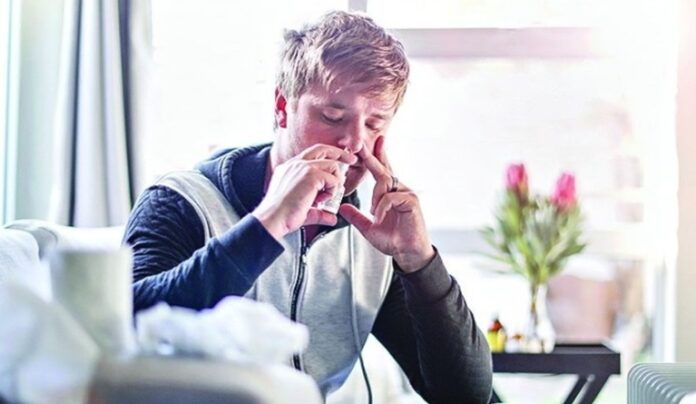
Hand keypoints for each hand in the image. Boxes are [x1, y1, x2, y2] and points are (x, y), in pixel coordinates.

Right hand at [253, 144, 356, 240]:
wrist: (272, 220)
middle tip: (351, 159)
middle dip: (340, 153)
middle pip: (323, 149)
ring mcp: (303, 167)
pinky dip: (332, 192)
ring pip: (332, 166)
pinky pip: (333, 180)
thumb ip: (319, 211)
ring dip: (334, 183)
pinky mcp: (310, 175)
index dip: (327, 156)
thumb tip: (331, 218)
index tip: (339, 161)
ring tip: (325, 198)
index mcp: (289, 168)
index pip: (312, 154)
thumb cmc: (282, 216)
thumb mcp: (304, 210)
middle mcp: (295, 164)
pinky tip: (320, 201)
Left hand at [339, 137, 434, 271]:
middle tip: (360, 145)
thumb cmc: (394, 240)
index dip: (376, 156)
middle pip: (383, 169)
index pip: (382, 171)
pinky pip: (390, 197)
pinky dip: (381, 206)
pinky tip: (379, 217)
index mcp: (390, 193)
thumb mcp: (369, 228)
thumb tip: (342, 208)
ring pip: (385, 183)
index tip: (368, 144)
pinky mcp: (411, 201)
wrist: (408, 253)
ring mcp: (407, 193)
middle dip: (371, 156)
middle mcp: (400, 189)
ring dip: (374, 196)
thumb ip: (356, 217)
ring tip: (374, 213)